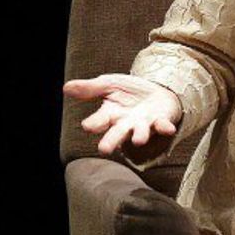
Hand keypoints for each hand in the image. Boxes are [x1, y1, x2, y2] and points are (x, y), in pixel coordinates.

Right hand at [63, 73, 183, 156]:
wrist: (157, 90)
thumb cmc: (129, 91)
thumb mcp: (109, 84)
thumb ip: (90, 88)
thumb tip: (66, 87)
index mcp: (111, 114)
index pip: (100, 120)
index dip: (94, 123)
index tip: (88, 125)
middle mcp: (126, 123)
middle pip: (117, 133)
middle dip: (112, 140)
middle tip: (104, 149)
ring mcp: (144, 124)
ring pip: (140, 132)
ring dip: (139, 136)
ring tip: (138, 140)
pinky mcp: (161, 121)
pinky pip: (162, 125)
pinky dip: (165, 128)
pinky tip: (168, 129)